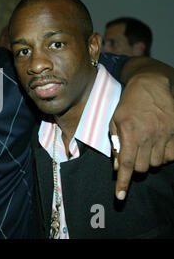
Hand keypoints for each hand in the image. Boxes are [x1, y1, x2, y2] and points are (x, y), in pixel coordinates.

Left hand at [110, 72, 173, 199]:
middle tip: (133, 155)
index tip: (120, 197)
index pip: (126, 164)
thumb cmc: (128, 104)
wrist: (150, 86)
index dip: (123, 182)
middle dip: (135, 167)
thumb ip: (115, 145)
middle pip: (142, 167)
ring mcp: (165, 134)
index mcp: (129, 132)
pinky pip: (171, 156)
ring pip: (157, 163)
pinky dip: (164, 155)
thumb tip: (118, 168)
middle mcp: (148, 135)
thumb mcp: (115, 122)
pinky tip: (158, 145)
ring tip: (145, 146)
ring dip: (149, 160)